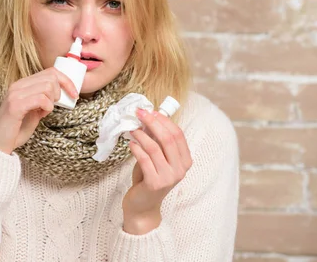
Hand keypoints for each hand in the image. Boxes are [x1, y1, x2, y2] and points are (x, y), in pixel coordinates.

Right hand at [0, 68, 78, 154]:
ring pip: (47, 86)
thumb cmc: (16, 129)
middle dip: (61, 90)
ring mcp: (15, 94)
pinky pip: (41, 99)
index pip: (50, 71)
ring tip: (45, 111)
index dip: (66, 80)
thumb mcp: (33, 111)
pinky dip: (47, 107)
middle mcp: (17, 86)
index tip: (74, 94)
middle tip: (56, 105)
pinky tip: (42, 115)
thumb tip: (61, 93)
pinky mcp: (15, 106)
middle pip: (51, 76)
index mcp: (22, 85)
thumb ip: (43, 99)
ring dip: (52, 100)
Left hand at [122, 108, 192, 234]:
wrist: (143, 205)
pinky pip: (144, 160)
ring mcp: (169, 177)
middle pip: (168, 139)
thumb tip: (148, 119)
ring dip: (141, 135)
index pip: (178, 135)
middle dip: (153, 123)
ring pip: (155, 148)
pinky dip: (136, 149)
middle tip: (140, 113)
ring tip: (132, 129)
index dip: (164, 121)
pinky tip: (131, 144)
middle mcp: (180, 169)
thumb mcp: (157, 158)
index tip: (151, 111)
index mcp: (185, 161)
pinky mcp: (155, 183)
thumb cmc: (149, 178)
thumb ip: (157, 142)